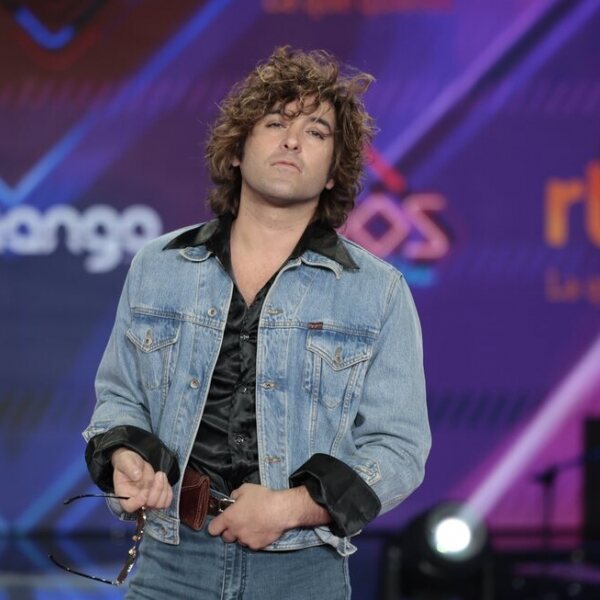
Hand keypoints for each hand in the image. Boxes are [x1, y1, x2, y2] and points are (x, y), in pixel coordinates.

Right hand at [111, 448, 172, 512]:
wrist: (136, 462)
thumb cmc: (127, 462)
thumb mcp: (125, 461)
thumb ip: (129, 468)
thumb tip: (137, 476)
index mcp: (124, 494)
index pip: (130, 506)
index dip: (139, 501)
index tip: (145, 490)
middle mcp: (136, 500)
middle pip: (149, 504)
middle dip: (156, 489)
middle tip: (158, 474)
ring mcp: (148, 499)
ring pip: (160, 504)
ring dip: (163, 489)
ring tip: (161, 474)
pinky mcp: (157, 496)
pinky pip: (166, 501)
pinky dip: (168, 491)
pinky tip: (164, 479)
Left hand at [207, 483, 329, 549]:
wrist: (280, 510)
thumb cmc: (262, 498)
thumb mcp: (245, 489)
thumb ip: (235, 495)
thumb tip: (233, 500)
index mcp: (229, 518)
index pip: (212, 529)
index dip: (216, 525)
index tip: (221, 522)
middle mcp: (235, 532)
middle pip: (226, 537)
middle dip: (230, 531)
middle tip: (240, 522)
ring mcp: (246, 540)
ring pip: (240, 540)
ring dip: (243, 534)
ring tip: (254, 524)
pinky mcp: (257, 546)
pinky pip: (252, 543)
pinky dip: (254, 538)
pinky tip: (262, 529)